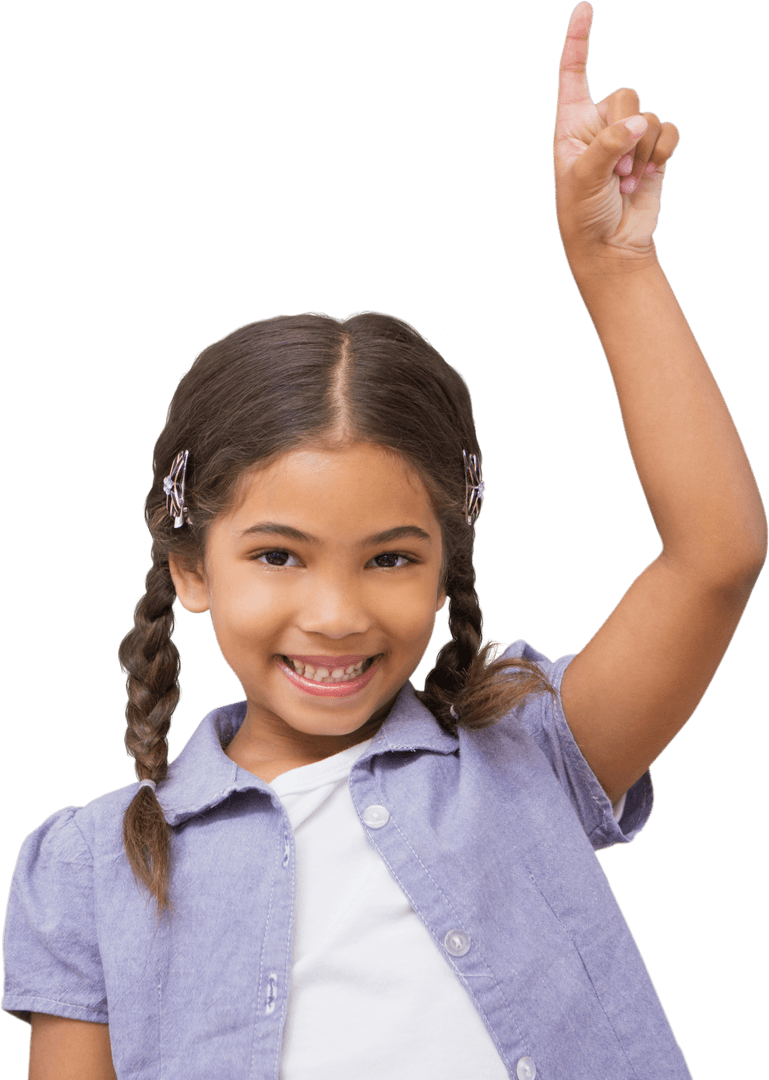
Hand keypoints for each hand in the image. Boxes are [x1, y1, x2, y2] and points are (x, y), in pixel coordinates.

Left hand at [554, 2, 680, 268]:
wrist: (611, 247)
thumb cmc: (584, 215)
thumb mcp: (583, 179)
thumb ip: (606, 145)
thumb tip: (639, 124)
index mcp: (571, 126)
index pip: (573, 74)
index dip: (578, 42)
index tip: (584, 8)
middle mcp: (599, 126)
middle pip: (625, 95)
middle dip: (624, 132)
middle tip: (615, 170)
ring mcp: (628, 139)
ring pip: (648, 118)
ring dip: (641, 154)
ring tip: (626, 182)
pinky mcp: (652, 153)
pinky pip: (668, 132)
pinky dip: (662, 153)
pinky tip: (650, 175)